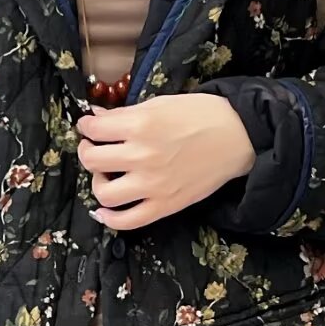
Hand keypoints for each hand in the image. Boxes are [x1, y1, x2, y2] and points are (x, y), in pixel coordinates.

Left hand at [75, 93, 255, 230]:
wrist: (238, 136)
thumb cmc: (201, 114)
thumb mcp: (160, 104)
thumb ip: (125, 114)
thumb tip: (96, 117)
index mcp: (140, 125)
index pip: (94, 129)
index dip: (86, 126)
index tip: (89, 127)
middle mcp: (142, 156)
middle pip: (92, 159)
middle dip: (87, 150)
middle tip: (94, 147)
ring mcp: (152, 184)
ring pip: (104, 192)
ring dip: (97, 182)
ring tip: (105, 174)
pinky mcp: (165, 205)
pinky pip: (127, 221)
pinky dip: (110, 218)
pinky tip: (105, 210)